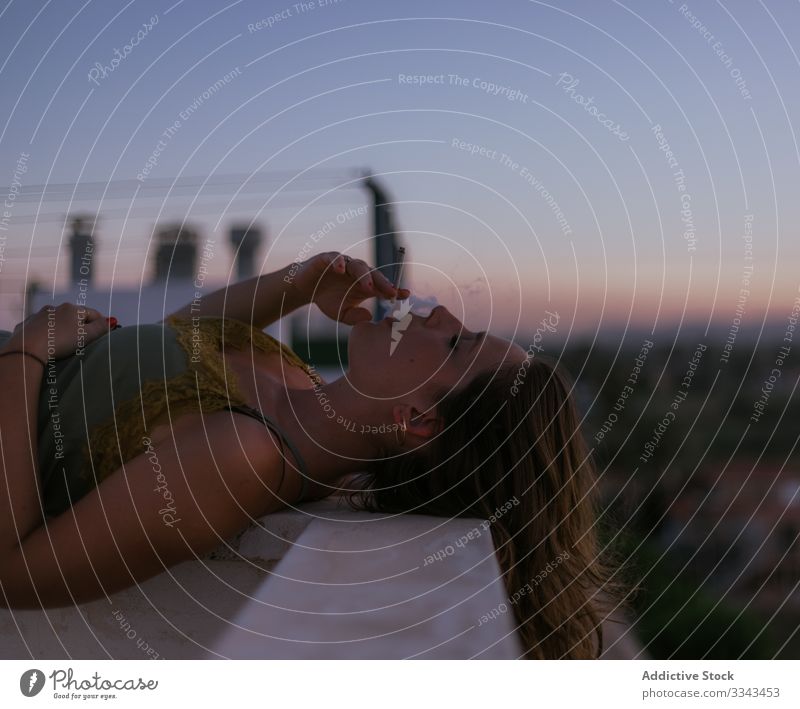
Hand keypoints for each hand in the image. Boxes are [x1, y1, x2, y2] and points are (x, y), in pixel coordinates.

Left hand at [2, 303, 110, 360]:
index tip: (103, 335)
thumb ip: (101, 328)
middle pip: (73, 317)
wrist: (27, 349)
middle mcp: (55, 308)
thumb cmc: (61, 342)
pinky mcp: (26, 325)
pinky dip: (45, 334)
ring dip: (61, 329)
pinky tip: (45, 344)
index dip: (100, 324)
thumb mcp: (87, 336)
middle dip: (79, 326)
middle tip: (82, 342)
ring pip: (55, 321)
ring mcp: (38, 316)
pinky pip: (39, 328)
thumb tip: (112, 320)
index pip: (93, 314)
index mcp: (72, 309)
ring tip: (62, 344)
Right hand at [293, 252, 409, 325]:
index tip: (406, 294)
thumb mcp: (341, 314)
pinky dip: (338, 262)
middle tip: (391, 293)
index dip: (394, 289)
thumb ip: (354, 318)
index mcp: (364, 285)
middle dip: (383, 283)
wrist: (305, 288)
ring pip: (358, 266)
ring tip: (368, 287)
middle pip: (374, 275)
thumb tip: (369, 317)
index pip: (382, 286)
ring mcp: (344, 264)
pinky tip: (341, 270)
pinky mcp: (327, 259)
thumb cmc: (327, 300)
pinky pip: (335, 258)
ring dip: (364, 276)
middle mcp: (357, 273)